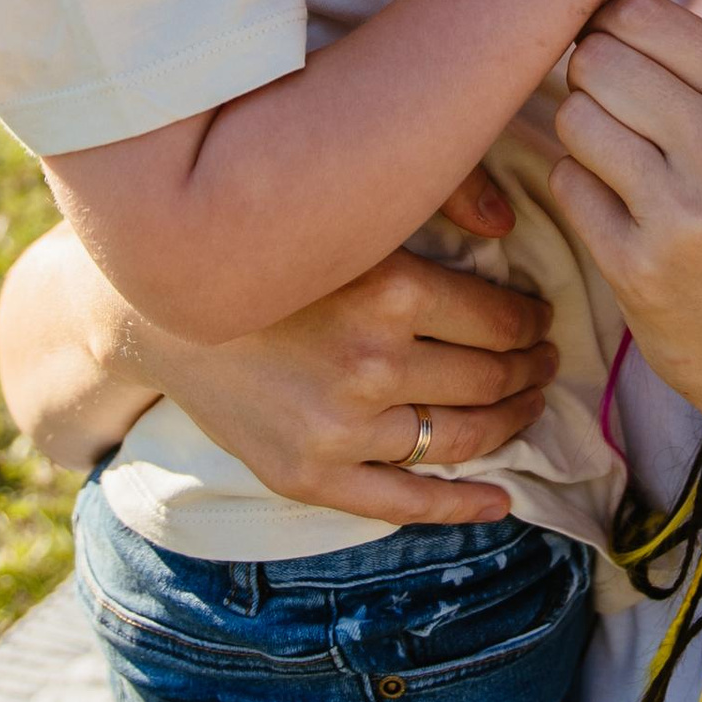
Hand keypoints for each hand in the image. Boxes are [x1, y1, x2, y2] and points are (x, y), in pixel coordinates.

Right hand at [0, 216, 557, 528]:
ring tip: (525, 406)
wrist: (158, 310)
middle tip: (543, 361)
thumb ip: (438, 196)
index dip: (533, 322)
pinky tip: (500, 501)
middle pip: (490, 379)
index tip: (539, 318)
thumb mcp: (352, 210)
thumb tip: (511, 224)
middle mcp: (371, 363)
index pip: (502, 320)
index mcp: (391, 290)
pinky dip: (463, 505)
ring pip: (462, 438)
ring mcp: (340, 428)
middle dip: (530, 371)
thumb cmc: (265, 250)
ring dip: (511, 424)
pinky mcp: (308, 475)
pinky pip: (405, 502)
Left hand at [549, 0, 701, 452]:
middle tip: (616, 115)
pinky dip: (583, 191)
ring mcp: (684, 210)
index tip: (617, 55)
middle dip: (593, 81)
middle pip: (599, 60)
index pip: (645, 16)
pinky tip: (621, 213)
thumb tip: (616, 7)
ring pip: (574, 117)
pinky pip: (568, 184)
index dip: (613, 28)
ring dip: (584, 137)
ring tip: (621, 164)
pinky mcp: (638, 265)